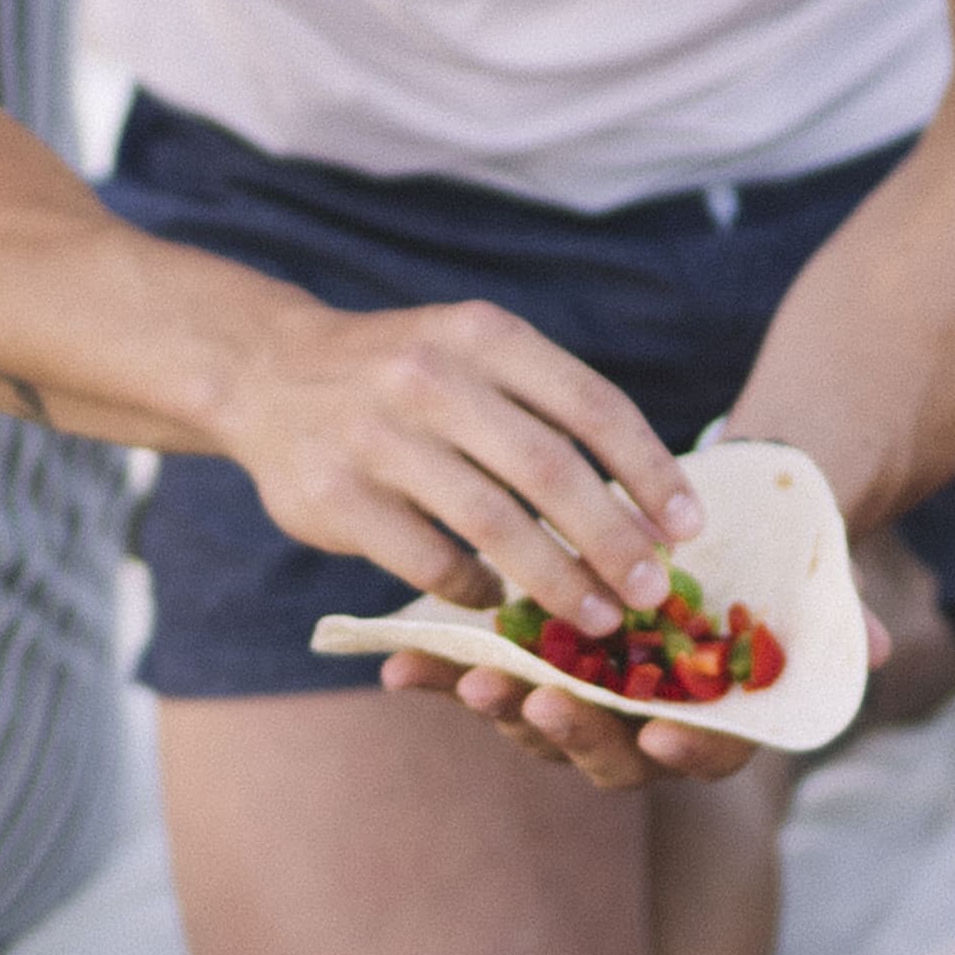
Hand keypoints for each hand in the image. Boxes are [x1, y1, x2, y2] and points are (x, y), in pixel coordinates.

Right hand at [225, 285, 697, 627]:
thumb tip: (653, 505)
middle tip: (654, 593)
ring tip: (597, 620)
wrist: (265, 372)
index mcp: (483, 335)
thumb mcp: (471, 354)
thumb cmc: (400, 375)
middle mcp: (431, 377)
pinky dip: (474, 588)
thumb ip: (547, 410)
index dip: (650, 473)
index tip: (689, 528)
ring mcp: (378, 438)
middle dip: (614, 540)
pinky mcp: (338, 498)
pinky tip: (492, 597)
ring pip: (494, 525)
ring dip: (557, 581)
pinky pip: (429, 561)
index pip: (591, 406)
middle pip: (550, 470)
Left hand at [397, 574, 899, 798]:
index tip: (663, 729)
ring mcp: (577, 707)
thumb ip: (837, 619)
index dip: (688, 747)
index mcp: (713, 719)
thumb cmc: (758, 563)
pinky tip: (397, 666)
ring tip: (465, 676)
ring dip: (499, 706)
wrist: (700, 529)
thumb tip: (885, 646)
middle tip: (540, 702)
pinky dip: (440, 676)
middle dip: (571, 730)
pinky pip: (478, 685)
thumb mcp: (803, 581)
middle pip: (607, 752)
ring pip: (537, 724)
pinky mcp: (520, 676)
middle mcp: (641, 729)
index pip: (706, 753)